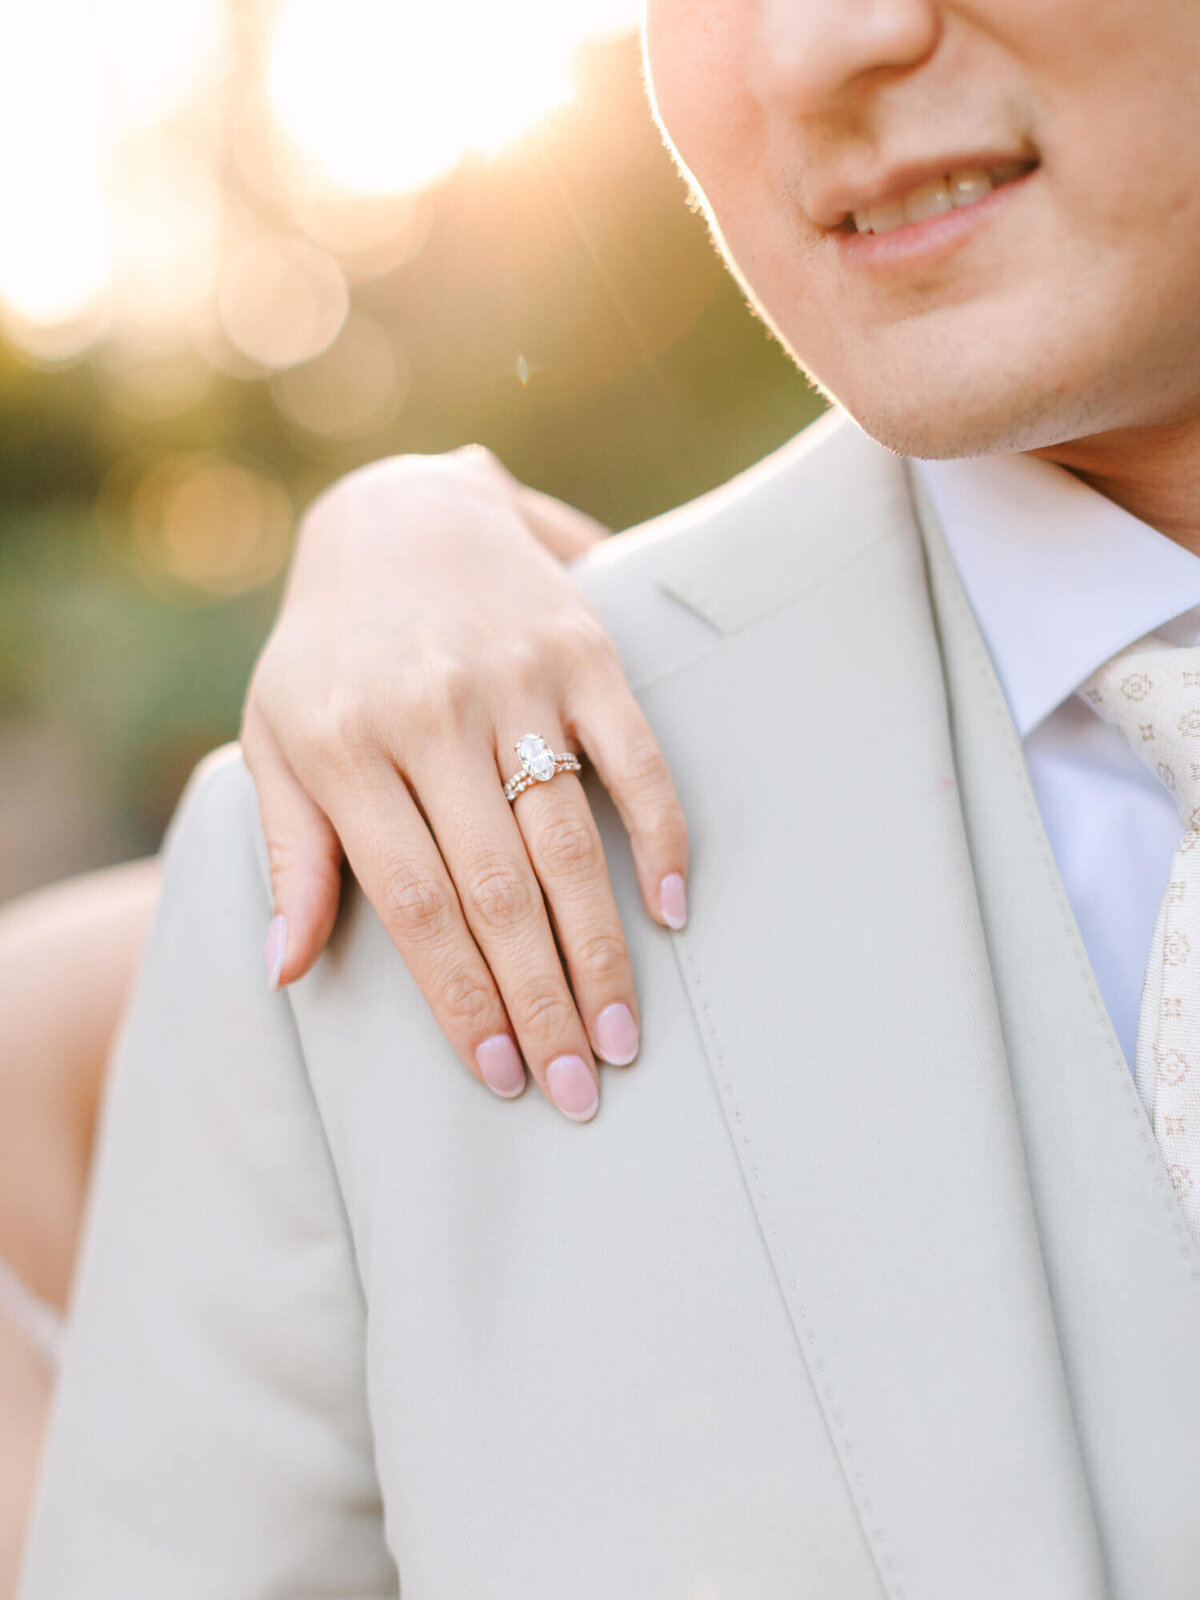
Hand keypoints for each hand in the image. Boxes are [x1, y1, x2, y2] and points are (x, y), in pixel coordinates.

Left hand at [241, 447, 688, 1121]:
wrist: (400, 511)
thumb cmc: (328, 648)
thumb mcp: (278, 736)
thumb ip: (291, 852)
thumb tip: (285, 971)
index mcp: (345, 746)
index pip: (412, 901)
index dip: (460, 998)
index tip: (499, 1075)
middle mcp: (431, 715)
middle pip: (496, 887)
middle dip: (541, 1000)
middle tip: (578, 1089)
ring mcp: (514, 680)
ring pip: (566, 839)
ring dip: (601, 947)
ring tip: (625, 1035)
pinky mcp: (581, 652)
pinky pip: (633, 754)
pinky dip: (659, 833)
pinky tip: (670, 910)